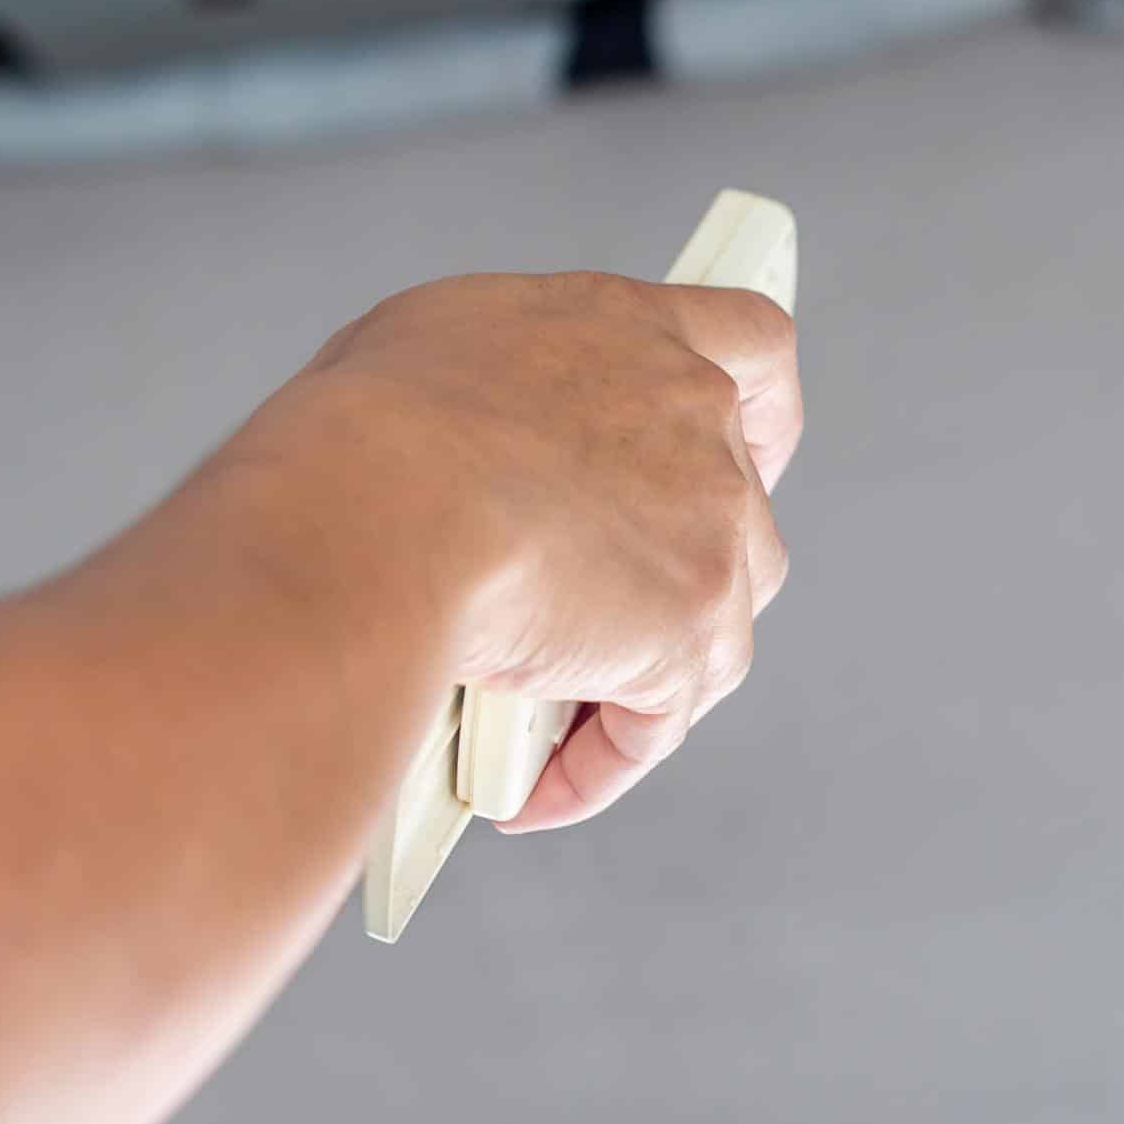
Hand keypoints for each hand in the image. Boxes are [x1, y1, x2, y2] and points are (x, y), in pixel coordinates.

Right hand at [228, 271, 802, 829]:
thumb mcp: (430, 348)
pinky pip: (652, 724)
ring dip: (637, 674)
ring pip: (712, 625)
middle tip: (599, 618)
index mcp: (630, 332)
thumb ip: (498, 386)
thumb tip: (470, 442)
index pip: (752, 345)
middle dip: (675, 573)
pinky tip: (525, 791)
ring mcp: (708, 531)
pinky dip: (594, 766)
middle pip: (737, 510)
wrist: (372, 515)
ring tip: (538, 717)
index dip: (759, 409)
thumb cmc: (363, 430)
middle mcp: (692, 421)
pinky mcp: (690, 637)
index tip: (748, 445)